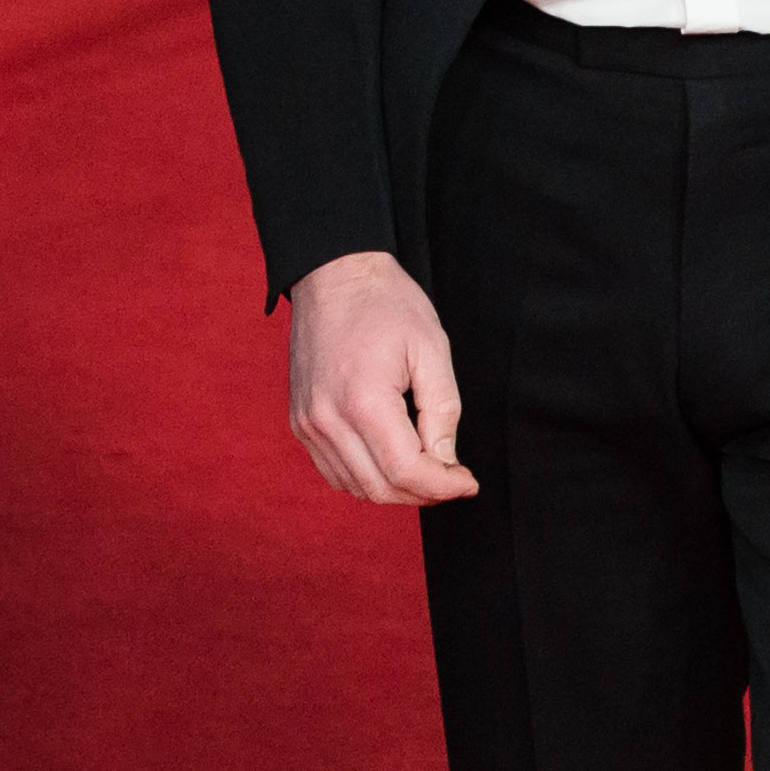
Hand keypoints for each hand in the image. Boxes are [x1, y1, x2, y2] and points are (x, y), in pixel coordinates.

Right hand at [286, 250, 477, 505]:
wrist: (334, 276)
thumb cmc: (386, 304)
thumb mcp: (431, 348)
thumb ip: (442, 410)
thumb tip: (447, 460)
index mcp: (363, 401)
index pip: (406, 470)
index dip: (443, 486)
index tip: (469, 482)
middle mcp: (327, 420)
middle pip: (379, 488)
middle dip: (423, 494)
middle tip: (454, 480)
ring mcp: (308, 424)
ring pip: (355, 487)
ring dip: (395, 491)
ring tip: (428, 472)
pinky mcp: (301, 423)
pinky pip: (334, 471)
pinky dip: (366, 478)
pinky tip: (392, 462)